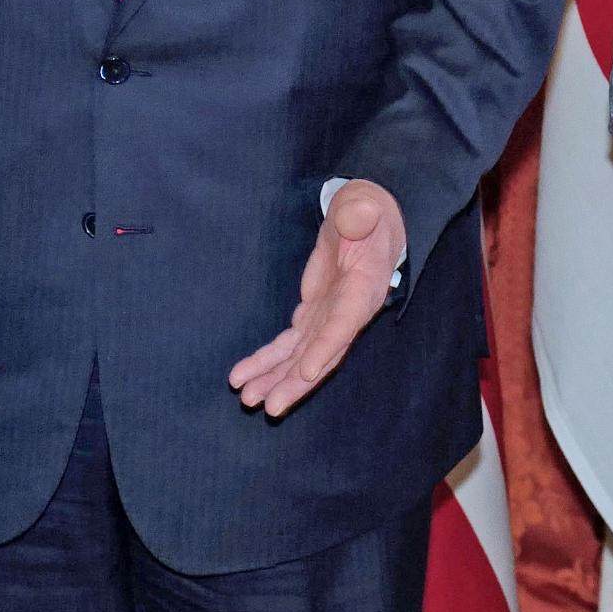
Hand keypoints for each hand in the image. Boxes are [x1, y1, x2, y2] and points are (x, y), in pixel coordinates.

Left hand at [231, 180, 408, 417]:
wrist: (368, 219)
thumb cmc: (366, 210)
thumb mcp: (365, 205)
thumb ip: (360, 213)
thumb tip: (355, 216)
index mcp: (363, 288)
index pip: (344, 324)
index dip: (325, 349)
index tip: (305, 372)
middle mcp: (348, 312)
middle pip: (321, 355)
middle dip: (294, 383)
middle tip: (269, 407)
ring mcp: (328, 317)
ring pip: (300, 357)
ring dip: (274, 379)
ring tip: (247, 399)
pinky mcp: (312, 314)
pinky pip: (288, 344)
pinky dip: (266, 360)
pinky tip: (243, 377)